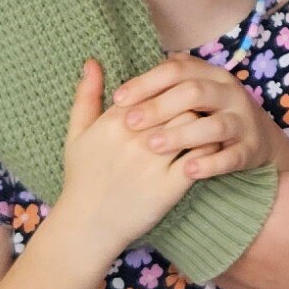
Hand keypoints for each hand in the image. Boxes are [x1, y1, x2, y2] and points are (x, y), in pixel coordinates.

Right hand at [56, 61, 202, 251]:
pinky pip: (200, 158)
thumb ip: (86, 96)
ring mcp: (153, 163)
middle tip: (202, 99)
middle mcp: (135, 138)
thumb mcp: (76, 134)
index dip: (168, 84)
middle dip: (190, 98)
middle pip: (177, 101)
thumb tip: (92, 61)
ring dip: (204, 120)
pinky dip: (210, 148)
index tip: (176, 87)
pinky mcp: (170, 187)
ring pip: (193, 125)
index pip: (153, 86)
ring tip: (209, 119)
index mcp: (114, 121)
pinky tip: (212, 145)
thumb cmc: (82, 178)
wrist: (87, 226)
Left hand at [111, 55, 288, 180]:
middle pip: (194, 92)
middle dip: (160, 107)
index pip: (176, 70)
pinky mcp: (250, 149)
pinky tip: (188, 171)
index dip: (147, 82)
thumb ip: (148, 82)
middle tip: (130, 123)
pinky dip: (212, 163)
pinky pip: (233, 155)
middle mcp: (227, 91)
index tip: (118, 99)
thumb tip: (93, 63)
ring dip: (183, 134)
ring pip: (215, 124)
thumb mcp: (181, 94)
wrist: (254, 141)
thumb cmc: (203, 116)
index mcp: (208, 74)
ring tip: (153, 146)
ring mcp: (242, 120)